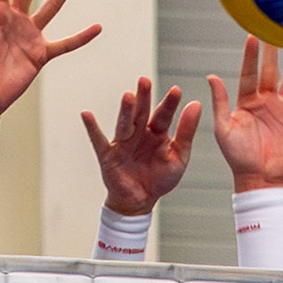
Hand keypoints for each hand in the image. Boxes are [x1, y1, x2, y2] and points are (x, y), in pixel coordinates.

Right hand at [82, 78, 201, 215]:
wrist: (141, 201)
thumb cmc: (160, 179)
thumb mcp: (179, 156)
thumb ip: (186, 131)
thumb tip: (196, 104)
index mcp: (157, 133)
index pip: (163, 114)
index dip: (169, 104)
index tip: (176, 90)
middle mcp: (139, 134)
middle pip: (141, 113)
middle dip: (143, 98)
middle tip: (145, 81)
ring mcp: (123, 143)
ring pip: (124, 124)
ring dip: (125, 111)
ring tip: (128, 96)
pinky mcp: (108, 155)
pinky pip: (99, 140)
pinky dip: (92, 128)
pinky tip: (86, 115)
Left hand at [207, 35, 282, 192]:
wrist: (257, 178)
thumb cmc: (237, 156)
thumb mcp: (224, 128)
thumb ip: (220, 102)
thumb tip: (211, 76)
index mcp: (246, 102)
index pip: (248, 73)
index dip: (250, 56)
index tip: (252, 35)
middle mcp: (265, 102)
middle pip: (269, 71)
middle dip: (272, 51)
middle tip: (274, 28)